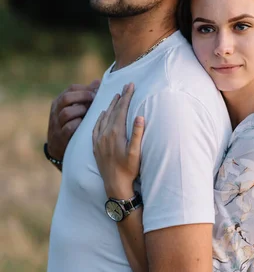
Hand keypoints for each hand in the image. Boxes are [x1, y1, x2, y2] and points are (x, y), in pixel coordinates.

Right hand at [47, 79, 99, 160]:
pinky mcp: (61, 137)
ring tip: (89, 113)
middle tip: (95, 100)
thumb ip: (85, 96)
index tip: (97, 91)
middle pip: (67, 98)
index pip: (71, 88)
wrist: (57, 148)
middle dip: (83, 97)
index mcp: (59, 102)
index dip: (86, 88)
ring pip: (66, 112)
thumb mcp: (74, 109)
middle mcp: (56, 111)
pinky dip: (78, 124)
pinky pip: (69, 128)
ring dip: (81, 111)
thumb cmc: (70, 124)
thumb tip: (97, 82)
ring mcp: (57, 124)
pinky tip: (85, 125)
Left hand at [92, 83, 144, 197]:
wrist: (114, 186)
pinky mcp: (95, 146)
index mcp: (116, 133)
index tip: (130, 85)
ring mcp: (99, 140)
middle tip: (125, 85)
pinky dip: (100, 118)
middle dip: (120, 97)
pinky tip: (102, 114)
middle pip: (113, 111)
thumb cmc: (129, 170)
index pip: (122, 110)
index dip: (127, 96)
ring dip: (110, 105)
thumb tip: (139, 116)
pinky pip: (96, 127)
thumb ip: (137, 134)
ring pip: (103, 117)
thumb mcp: (136, 153)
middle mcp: (105, 134)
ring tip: (116, 96)